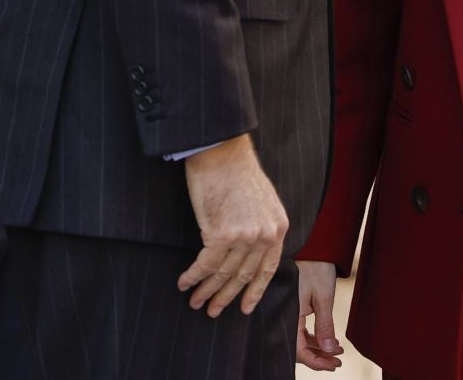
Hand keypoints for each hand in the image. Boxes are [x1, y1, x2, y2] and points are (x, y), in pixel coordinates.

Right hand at [176, 134, 288, 317]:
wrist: (221, 151)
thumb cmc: (237, 171)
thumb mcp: (264, 200)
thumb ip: (262, 226)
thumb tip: (249, 250)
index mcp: (278, 227)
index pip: (267, 269)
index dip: (254, 291)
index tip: (245, 308)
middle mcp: (264, 235)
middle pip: (243, 276)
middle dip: (226, 296)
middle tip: (213, 311)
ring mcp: (243, 236)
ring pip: (222, 274)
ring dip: (206, 291)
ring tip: (195, 302)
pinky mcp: (220, 233)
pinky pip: (204, 264)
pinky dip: (193, 276)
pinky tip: (184, 283)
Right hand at [295, 259, 343, 369]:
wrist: (313, 245)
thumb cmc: (316, 267)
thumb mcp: (324, 297)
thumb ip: (325, 325)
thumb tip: (329, 351)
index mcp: (289, 315)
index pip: (299, 350)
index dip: (317, 362)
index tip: (334, 365)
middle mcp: (285, 315)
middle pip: (298, 348)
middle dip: (319, 357)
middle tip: (337, 361)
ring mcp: (288, 311)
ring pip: (300, 340)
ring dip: (317, 348)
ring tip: (337, 351)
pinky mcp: (293, 307)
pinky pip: (300, 329)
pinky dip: (313, 337)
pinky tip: (327, 339)